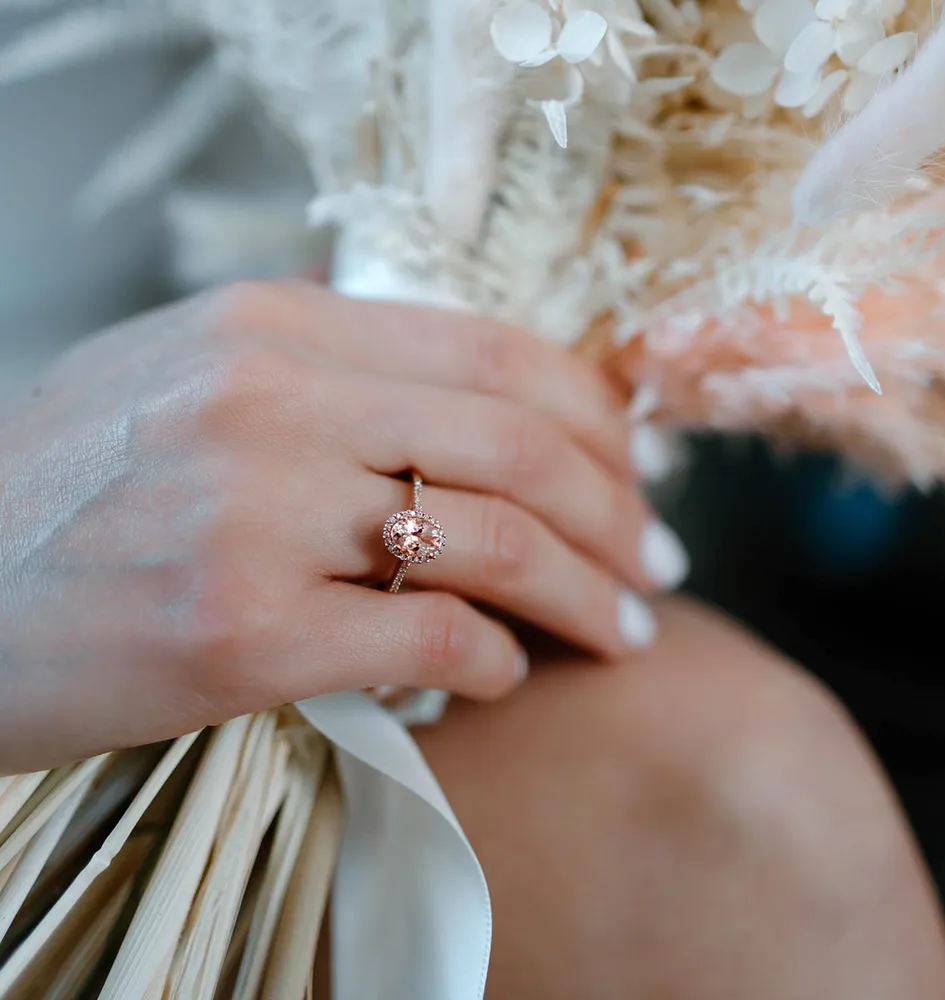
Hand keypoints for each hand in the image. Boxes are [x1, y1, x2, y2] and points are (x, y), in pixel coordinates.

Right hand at [0, 281, 686, 772]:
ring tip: (621, 633)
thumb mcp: (197, 379)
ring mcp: (254, 514)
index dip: (594, 419)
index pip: (496, 353)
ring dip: (581, 594)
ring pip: (490, 541)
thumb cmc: (76, 488)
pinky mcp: (238, 632)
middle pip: (517, 446)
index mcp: (276, 326)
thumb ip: (334, 378)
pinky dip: (493, 660)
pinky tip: (506, 674)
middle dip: (616, 514)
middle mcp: (273, 402)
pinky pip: (425, 639)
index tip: (636, 475)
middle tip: (655, 566)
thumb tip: (479, 416)